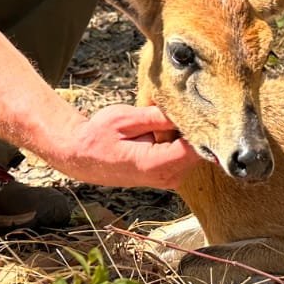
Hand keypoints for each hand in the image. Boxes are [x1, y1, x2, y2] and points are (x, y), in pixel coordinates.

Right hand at [48, 104, 205, 189]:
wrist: (82, 156)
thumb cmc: (98, 135)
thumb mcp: (125, 118)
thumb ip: (157, 117)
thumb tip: (185, 110)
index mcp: (155, 164)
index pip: (195, 148)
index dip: (201, 127)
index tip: (200, 107)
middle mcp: (165, 177)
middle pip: (198, 151)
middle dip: (194, 128)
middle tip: (183, 105)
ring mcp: (167, 179)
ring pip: (193, 153)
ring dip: (185, 133)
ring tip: (167, 116)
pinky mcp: (166, 175)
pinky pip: (183, 155)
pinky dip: (179, 140)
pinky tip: (164, 127)